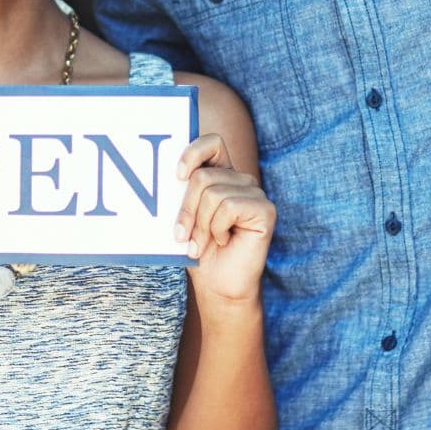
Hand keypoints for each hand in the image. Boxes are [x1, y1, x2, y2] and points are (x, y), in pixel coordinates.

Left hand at [174, 134, 274, 306]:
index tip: (178, 176)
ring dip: (200, 225)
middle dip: (186, 209)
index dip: (194, 152)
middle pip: (203, 177)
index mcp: (222, 175)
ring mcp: (255, 194)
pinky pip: (229, 207)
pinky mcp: (265, 210)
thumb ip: (181, 193)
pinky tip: (224, 242)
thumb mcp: (185, 217)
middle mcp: (240, 180)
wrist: (219, 286)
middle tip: (182, 235)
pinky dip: (217, 229)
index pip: (212, 143)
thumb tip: (165, 175)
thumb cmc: (199, 251)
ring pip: (213, 194)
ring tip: (202, 243)